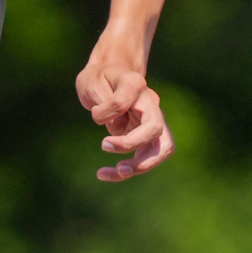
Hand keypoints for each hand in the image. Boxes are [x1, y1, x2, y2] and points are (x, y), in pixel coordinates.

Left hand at [75, 53, 175, 181]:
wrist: (109, 78)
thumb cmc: (98, 79)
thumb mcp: (91, 83)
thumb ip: (103, 100)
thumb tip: (117, 126)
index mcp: (134, 83)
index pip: (124, 100)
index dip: (107, 110)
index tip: (95, 112)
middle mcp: (150, 103)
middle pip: (155, 128)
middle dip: (133, 144)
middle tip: (105, 145)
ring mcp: (152, 120)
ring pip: (161, 149)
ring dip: (140, 165)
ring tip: (117, 171)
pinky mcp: (147, 137)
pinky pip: (147, 158)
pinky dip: (129, 170)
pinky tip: (105, 174)